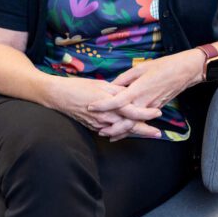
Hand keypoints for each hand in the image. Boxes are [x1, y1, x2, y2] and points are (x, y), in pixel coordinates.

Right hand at [48, 75, 162, 137]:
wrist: (59, 96)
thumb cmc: (79, 86)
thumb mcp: (101, 84)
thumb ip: (117, 90)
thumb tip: (131, 92)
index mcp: (110, 103)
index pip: (133, 111)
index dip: (146, 113)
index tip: (158, 112)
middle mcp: (106, 116)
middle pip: (129, 125)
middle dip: (145, 130)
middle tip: (158, 133)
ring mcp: (99, 124)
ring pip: (121, 130)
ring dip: (134, 132)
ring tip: (148, 133)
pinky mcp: (93, 127)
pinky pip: (110, 131)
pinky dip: (120, 132)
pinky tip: (127, 132)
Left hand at [87, 51, 203, 139]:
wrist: (185, 71)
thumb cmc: (163, 66)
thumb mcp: (141, 68)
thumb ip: (125, 78)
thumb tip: (112, 85)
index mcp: (137, 90)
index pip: (116, 101)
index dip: (102, 105)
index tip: (90, 107)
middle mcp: (144, 102)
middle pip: (125, 120)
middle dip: (111, 127)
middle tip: (98, 129)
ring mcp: (151, 108)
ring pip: (134, 123)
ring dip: (121, 131)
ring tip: (108, 134)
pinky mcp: (156, 109)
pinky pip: (142, 121)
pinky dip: (132, 126)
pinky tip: (124, 130)